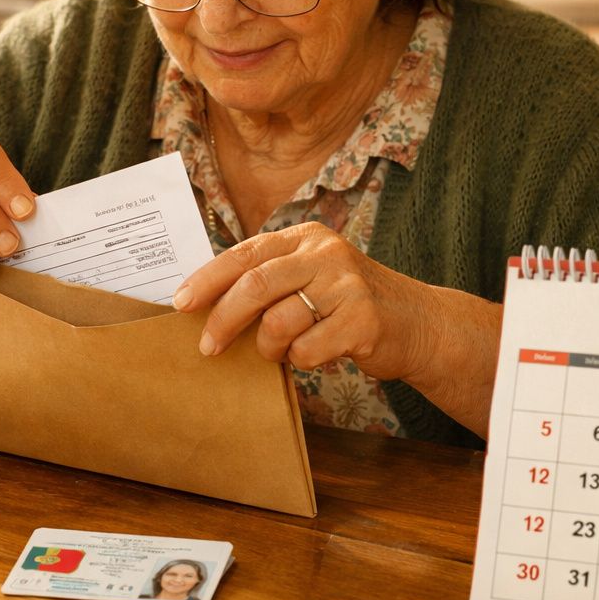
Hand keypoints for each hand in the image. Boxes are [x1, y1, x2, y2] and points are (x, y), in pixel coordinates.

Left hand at [171, 221, 502, 435]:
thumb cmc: (349, 305)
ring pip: (279, 322)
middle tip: (207, 347)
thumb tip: (205, 302)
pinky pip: (307, 350)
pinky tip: (314, 354)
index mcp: (306, 238)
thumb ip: (270, 280)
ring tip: (278, 352)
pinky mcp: (363, 320)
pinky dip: (300, 361)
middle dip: (224, 320)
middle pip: (255, 285)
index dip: (208, 279)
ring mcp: (347, 285)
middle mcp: (326, 254)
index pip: (245, 253)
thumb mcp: (312, 277)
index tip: (180, 303)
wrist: (418, 323)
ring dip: (268, 348)